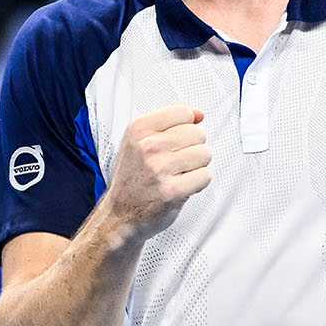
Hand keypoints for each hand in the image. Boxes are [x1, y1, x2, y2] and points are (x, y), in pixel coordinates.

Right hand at [104, 103, 210, 242]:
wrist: (120, 214)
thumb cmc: (132, 177)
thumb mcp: (140, 141)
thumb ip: (169, 123)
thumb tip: (198, 114)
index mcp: (139, 129)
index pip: (183, 112)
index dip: (186, 127)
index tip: (177, 140)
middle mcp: (148, 146)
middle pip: (198, 133)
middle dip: (193, 147)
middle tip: (177, 161)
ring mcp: (160, 168)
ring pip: (205, 154)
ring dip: (197, 166)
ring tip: (180, 173)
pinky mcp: (172, 190)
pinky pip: (205, 176)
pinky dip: (198, 182)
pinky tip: (182, 185)